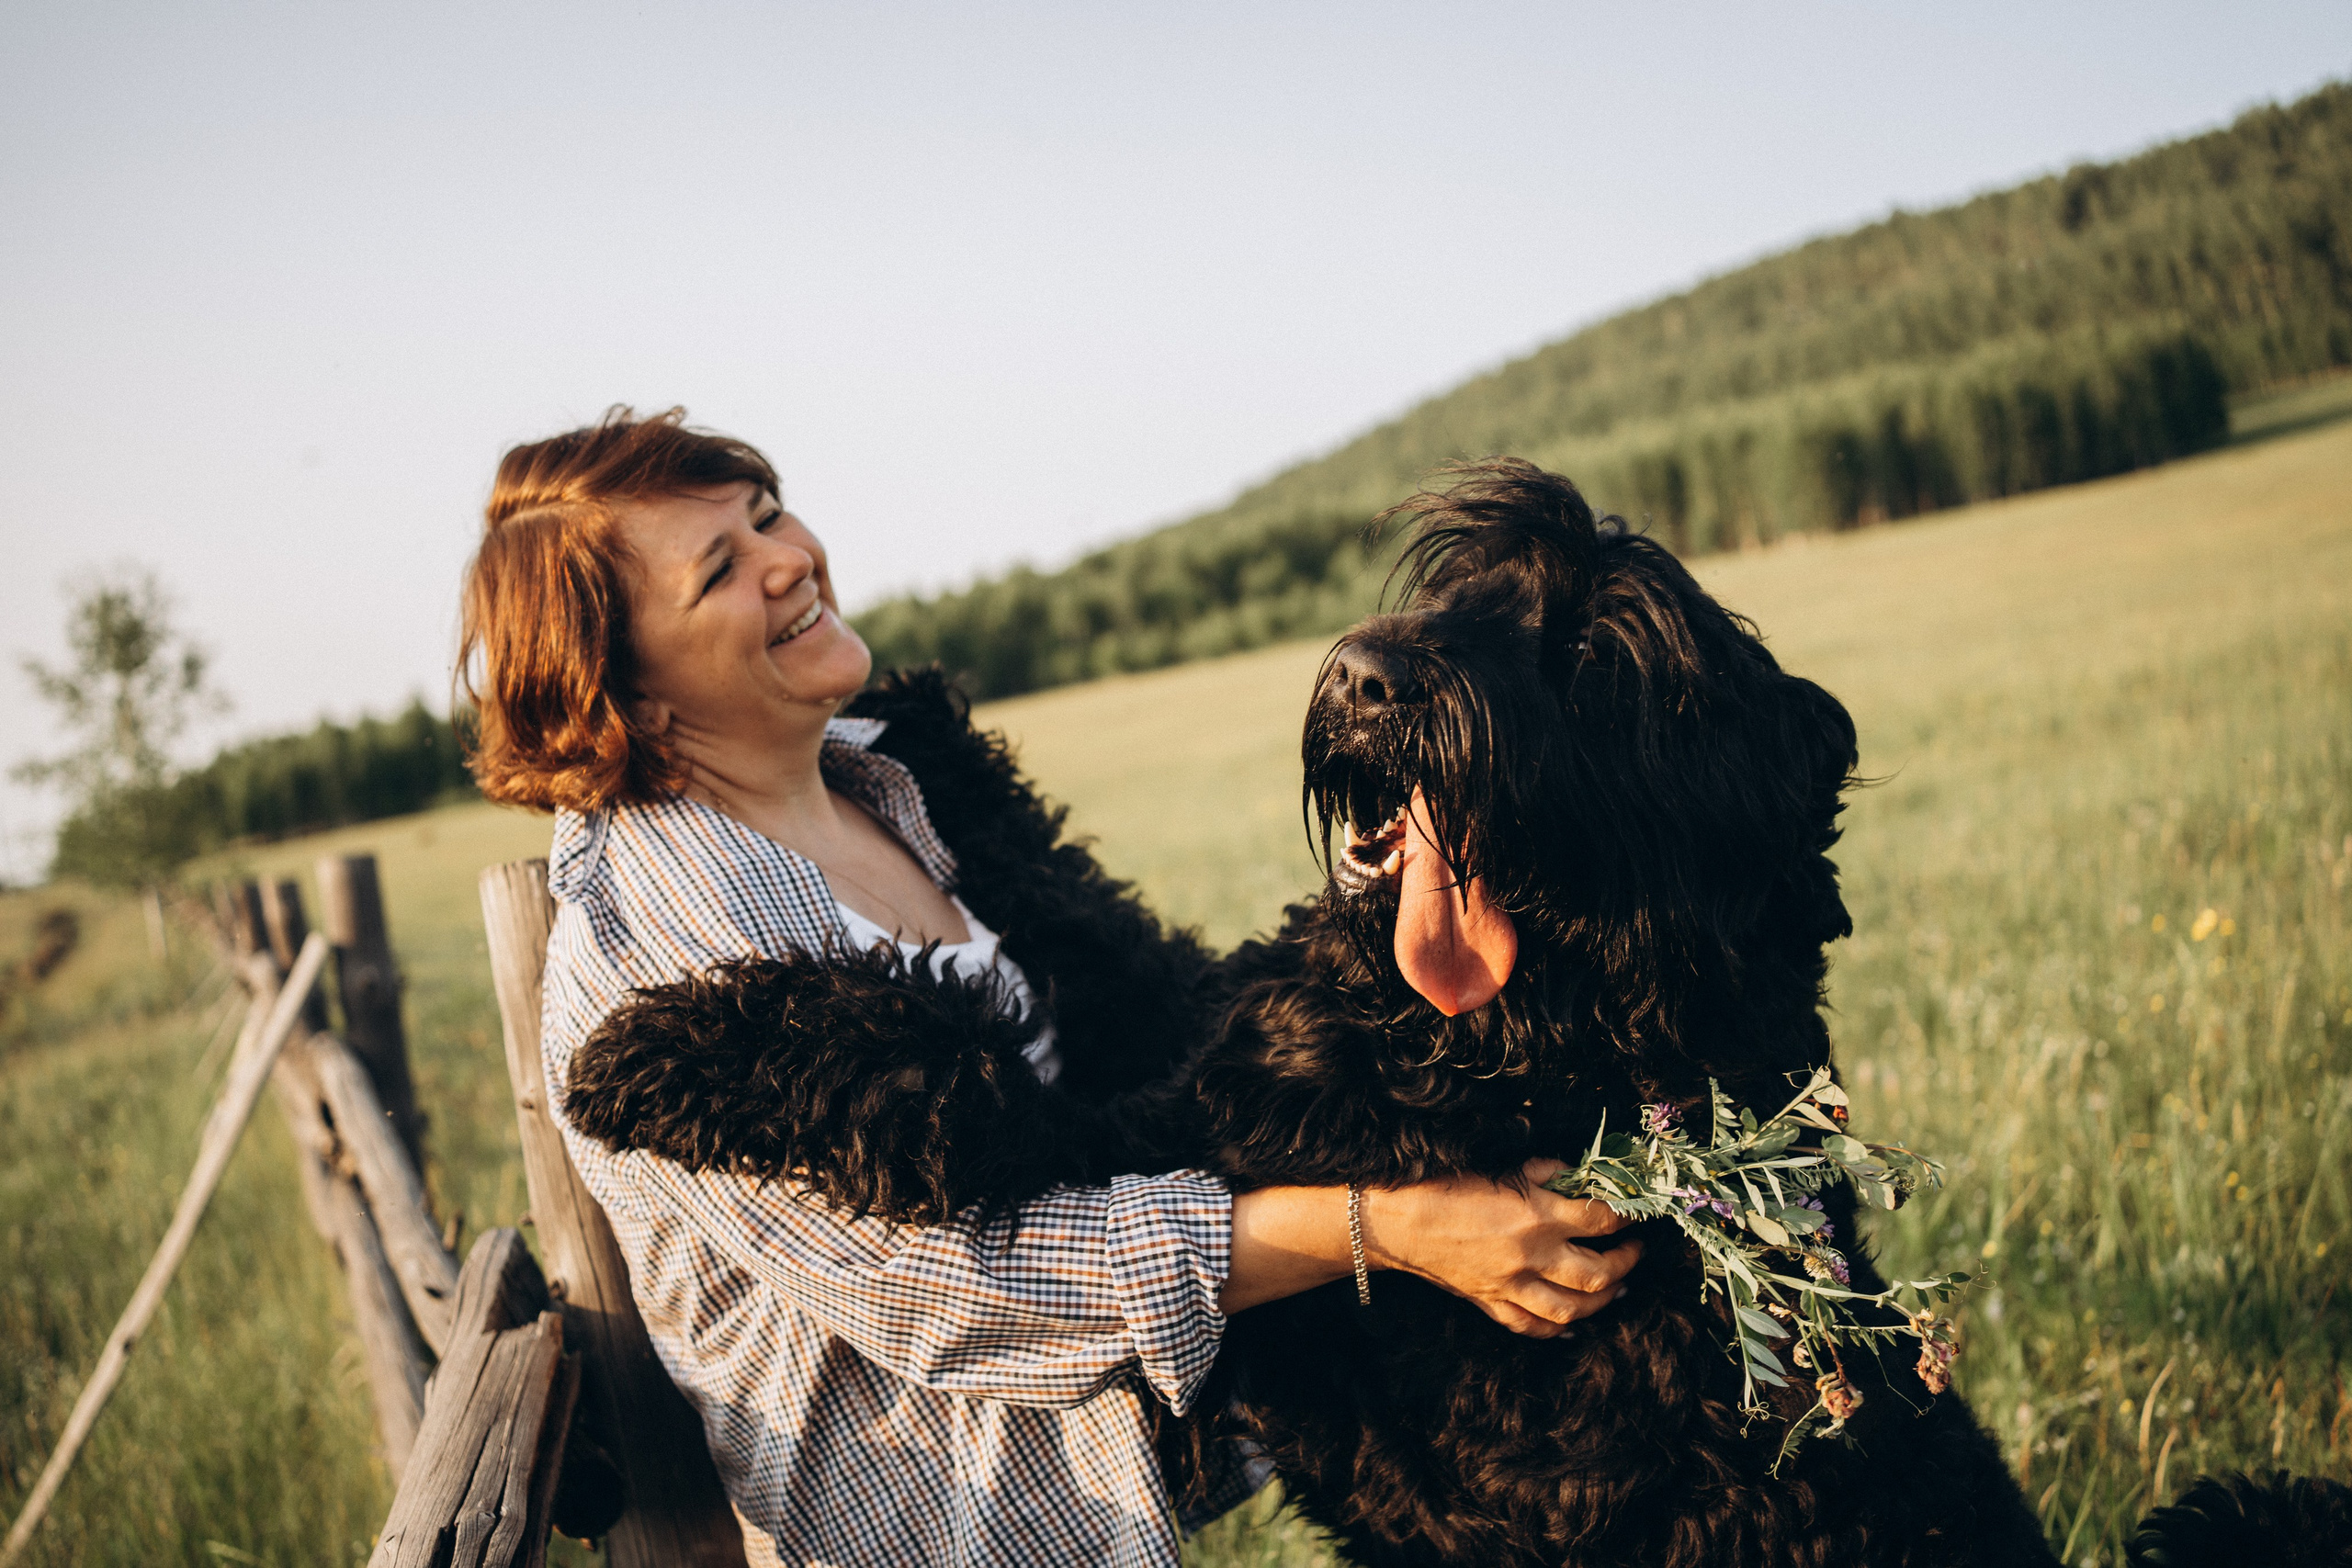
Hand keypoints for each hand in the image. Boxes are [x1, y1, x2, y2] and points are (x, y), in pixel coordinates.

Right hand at [1363, 1157, 1640, 1337]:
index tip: (1635, 1209)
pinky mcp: (1491, 1303)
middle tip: (1635, 1249)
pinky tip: (1573, 1323)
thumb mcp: (1499, 1168)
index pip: (1600, 1218)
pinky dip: (1558, 1329)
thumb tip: (1577, 1177)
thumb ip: (1544, 1173)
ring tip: (1618, 1287)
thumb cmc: (1444, 1186)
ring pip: (1573, 1309)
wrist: (1395, 1220)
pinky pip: (1532, 1327)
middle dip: (1626, 1262)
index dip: (1625, 1213)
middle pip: (1599, 1273)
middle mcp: (1530, 1256)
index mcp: (1535, 1216)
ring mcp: (1511, 1287)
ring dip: (1603, 1300)